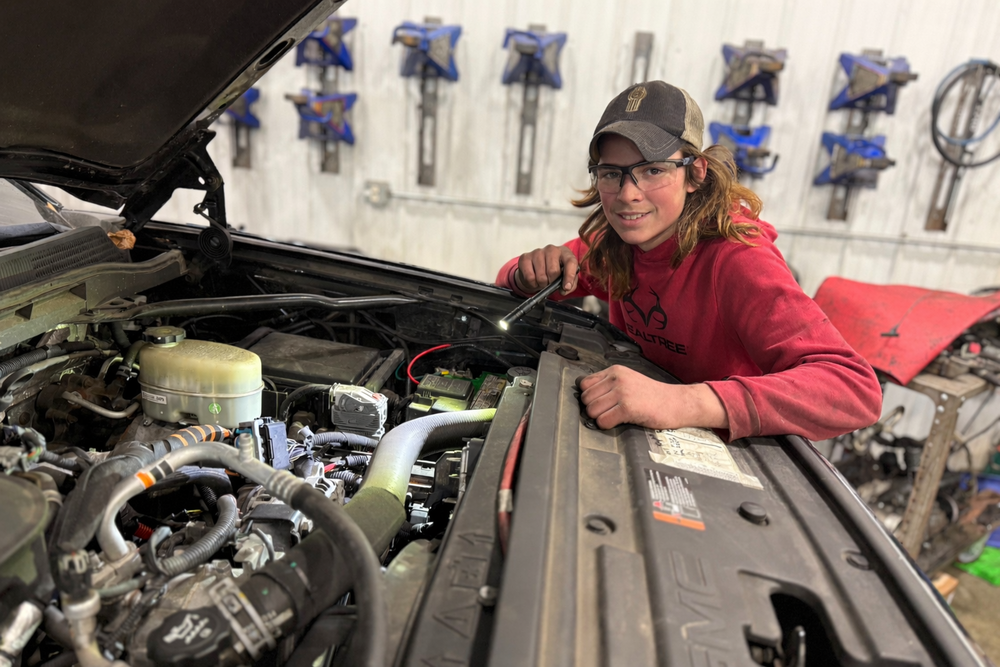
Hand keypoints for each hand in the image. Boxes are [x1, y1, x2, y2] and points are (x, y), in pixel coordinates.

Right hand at [516, 245, 578, 294]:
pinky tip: (534, 280)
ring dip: (542, 284)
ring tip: (543, 281)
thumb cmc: (555, 272)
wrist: (536, 268)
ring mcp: (537, 252)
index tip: (566, 287)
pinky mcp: (525, 257)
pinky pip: (529, 277)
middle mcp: (552, 249)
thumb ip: (570, 284)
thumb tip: (564, 289)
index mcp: (565, 253)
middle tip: (550, 283)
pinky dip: (533, 284)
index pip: (570, 262)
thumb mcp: (566, 277)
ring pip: (541, 276)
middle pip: (553, 271)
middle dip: (552, 282)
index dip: (569, 276)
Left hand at [578, 365, 728, 430]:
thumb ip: (608, 385)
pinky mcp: (628, 408)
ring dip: (600, 418)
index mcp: (615, 370)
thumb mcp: (629, 381)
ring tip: (615, 417)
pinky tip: (619, 422)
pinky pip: (603, 421)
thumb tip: (586, 396)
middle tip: (609, 412)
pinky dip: (607, 425)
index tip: (600, 403)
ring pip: (592, 410)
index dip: (589, 397)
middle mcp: (617, 379)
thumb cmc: (653, 396)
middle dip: (594, 409)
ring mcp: (622, 392)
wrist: (677, 402)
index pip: (584, 384)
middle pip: (586, 399)